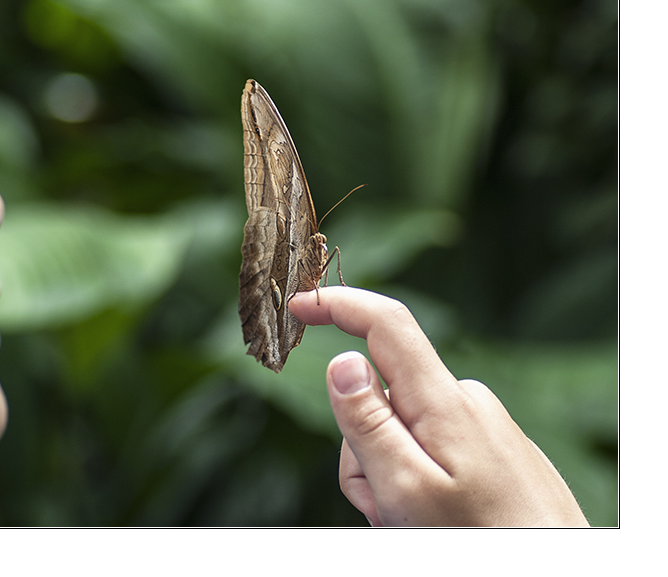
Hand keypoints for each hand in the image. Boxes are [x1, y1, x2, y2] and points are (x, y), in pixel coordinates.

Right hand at [289, 286, 588, 526]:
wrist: (557, 571)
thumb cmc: (482, 541)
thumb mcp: (407, 488)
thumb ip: (368, 423)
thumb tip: (343, 361)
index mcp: (443, 401)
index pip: (384, 323)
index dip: (335, 305)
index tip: (296, 305)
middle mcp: (466, 400)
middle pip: (380, 397)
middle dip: (362, 448)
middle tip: (385, 506)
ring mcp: (483, 425)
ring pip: (401, 431)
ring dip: (390, 475)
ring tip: (415, 519)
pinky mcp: (494, 449)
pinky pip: (431, 450)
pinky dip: (418, 481)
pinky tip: (440, 518)